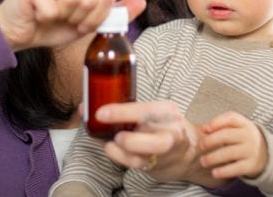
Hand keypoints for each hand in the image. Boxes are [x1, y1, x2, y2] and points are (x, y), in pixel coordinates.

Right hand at [0, 0, 145, 50]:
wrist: (20, 32)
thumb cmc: (53, 23)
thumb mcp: (90, 21)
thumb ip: (116, 12)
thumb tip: (142, 2)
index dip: (96, 17)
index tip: (82, 21)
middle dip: (79, 18)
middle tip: (65, 18)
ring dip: (62, 17)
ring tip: (52, 14)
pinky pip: (50, 7)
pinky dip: (45, 18)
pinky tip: (37, 12)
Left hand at [95, 101, 224, 186]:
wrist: (187, 152)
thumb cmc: (160, 127)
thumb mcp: (150, 112)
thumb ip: (122, 111)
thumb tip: (85, 108)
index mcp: (165, 110)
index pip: (144, 109)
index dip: (121, 112)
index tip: (100, 113)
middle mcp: (169, 130)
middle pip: (153, 136)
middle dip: (130, 139)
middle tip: (114, 136)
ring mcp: (165, 150)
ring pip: (146, 155)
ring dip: (122, 151)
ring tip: (111, 144)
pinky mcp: (158, 165)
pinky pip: (138, 164)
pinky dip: (121, 157)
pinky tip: (113, 149)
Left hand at [199, 111, 267, 179]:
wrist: (264, 153)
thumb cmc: (242, 138)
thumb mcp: (236, 127)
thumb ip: (220, 125)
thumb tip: (204, 128)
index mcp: (244, 123)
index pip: (231, 118)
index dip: (216, 122)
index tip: (204, 129)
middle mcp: (248, 135)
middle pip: (227, 135)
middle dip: (211, 140)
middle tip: (201, 146)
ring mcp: (251, 150)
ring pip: (230, 153)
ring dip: (213, 157)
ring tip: (203, 161)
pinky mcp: (251, 165)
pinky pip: (236, 168)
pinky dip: (224, 171)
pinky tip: (214, 173)